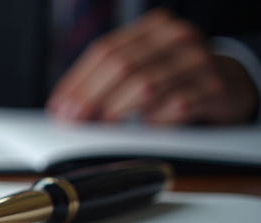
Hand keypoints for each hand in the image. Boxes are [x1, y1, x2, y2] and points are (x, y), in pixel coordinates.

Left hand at [47, 8, 259, 124]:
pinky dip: (154, 121)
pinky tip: (146, 126)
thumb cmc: (176, 78)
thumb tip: (63, 107)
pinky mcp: (214, 89)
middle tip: (75, 120)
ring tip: (103, 125)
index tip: (60, 107)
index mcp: (155, 28)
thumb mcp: (143, 67)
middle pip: (123, 66)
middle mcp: (178, 39)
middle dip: (92, 97)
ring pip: (146, 87)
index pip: (106, 51)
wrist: (229, 84)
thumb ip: (106, 79)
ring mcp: (199, 62)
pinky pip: (174, 108)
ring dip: (118, 111)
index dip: (79, 81)